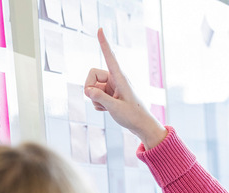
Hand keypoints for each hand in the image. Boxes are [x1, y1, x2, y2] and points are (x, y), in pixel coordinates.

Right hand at [84, 28, 167, 148]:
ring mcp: (112, 86)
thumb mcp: (115, 108)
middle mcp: (115, 79)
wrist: (141, 125)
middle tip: (96, 100)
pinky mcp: (110, 93)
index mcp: (120, 78)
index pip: (110, 57)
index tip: (100, 29)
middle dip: (89, 88)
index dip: (104, 44)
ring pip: (92, 87)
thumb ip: (100, 98)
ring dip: (95, 99)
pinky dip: (98, 104)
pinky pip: (95, 95)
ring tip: (108, 107)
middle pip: (92, 75)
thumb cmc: (132, 116)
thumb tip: (87, 90)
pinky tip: (108, 110)